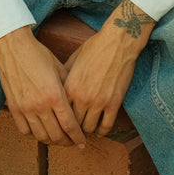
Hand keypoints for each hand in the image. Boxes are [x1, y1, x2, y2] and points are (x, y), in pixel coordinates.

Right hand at [0, 27, 87, 146]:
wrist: (13, 47)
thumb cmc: (38, 55)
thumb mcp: (59, 69)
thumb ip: (68, 89)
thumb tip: (77, 104)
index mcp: (55, 95)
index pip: (70, 125)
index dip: (78, 137)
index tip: (82, 143)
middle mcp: (40, 105)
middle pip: (56, 135)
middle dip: (66, 142)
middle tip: (71, 141)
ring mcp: (25, 108)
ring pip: (41, 136)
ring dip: (51, 141)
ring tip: (57, 138)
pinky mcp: (14, 107)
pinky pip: (24, 130)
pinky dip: (33, 134)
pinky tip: (40, 130)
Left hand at [62, 0, 154, 137]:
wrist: (117, 42)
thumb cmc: (94, 48)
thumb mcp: (72, 61)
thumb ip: (64, 78)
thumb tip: (56, 90)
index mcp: (68, 87)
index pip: (60, 114)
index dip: (60, 121)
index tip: (61, 124)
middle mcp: (81, 97)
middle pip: (73, 125)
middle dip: (73, 130)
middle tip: (73, 132)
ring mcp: (99, 101)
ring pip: (89, 128)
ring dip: (87, 131)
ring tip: (86, 130)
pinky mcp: (114, 103)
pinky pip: (107, 126)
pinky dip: (102, 131)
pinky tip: (100, 130)